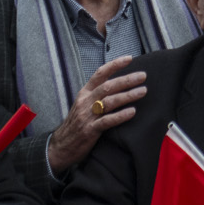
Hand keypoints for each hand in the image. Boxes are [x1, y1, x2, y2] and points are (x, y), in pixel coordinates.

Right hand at [45, 56, 146, 174]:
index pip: (100, 74)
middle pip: (108, 86)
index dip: (114, 65)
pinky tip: (132, 112)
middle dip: (127, 79)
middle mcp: (86, 101)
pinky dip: (120, 115)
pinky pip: (107, 121)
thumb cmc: (76, 124)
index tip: (129, 58)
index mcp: (84, 93)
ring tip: (143, 91)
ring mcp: (87, 116)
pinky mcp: (90, 130)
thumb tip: (118, 85)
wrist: (60, 146)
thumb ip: (97, 95)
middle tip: (143, 75)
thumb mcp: (83, 105)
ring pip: (110, 101)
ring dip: (128, 95)